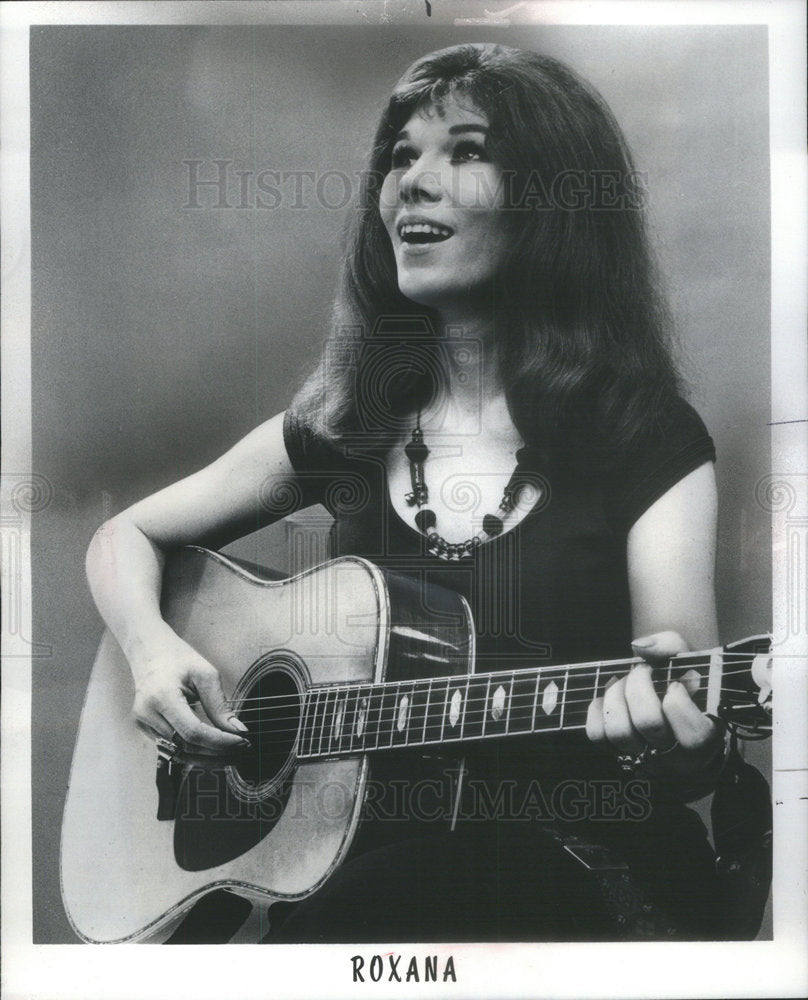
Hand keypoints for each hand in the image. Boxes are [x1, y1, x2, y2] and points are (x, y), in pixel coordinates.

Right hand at [131, 635, 248, 751]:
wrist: (151, 653)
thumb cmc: (179, 659)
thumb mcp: (205, 674)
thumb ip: (219, 705)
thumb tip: (238, 731)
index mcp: (161, 697)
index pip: (193, 732)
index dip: (219, 742)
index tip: (241, 742)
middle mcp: (147, 714)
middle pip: (186, 747)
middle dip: (217, 752)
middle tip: (242, 749)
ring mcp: (143, 724)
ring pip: (178, 753)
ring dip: (206, 758)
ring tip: (231, 753)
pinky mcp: (144, 729)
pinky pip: (171, 748)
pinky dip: (194, 752)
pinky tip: (213, 750)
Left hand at [585, 630, 725, 792]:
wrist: (671, 707)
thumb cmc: (685, 684)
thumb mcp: (690, 660)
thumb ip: (671, 645)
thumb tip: (639, 647)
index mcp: (706, 739)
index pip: (694, 735)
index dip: (678, 703)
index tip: (675, 683)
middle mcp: (676, 757)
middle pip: (649, 725)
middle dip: (639, 687)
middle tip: (641, 671)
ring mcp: (645, 760)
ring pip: (619, 732)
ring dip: (615, 696)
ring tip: (623, 682)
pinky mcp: (619, 755)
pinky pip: (598, 735)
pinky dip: (598, 709)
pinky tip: (609, 697)